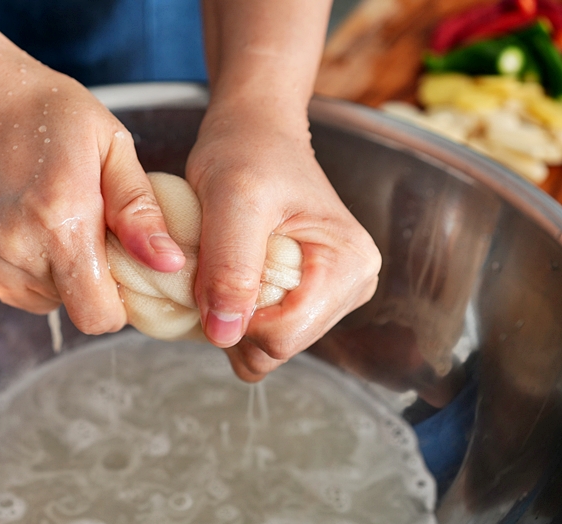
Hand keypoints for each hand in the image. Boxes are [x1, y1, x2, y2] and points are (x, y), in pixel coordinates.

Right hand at [0, 44, 184, 333]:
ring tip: (49, 222)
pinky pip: (5, 287)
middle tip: (85, 231)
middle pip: (71, 308)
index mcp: (62, 223)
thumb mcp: (110, 144)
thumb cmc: (42, 110)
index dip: (118, 303)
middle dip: (88, 282)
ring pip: (38, 301)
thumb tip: (169, 263)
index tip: (120, 269)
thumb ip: (139, 210)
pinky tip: (17, 222)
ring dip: (53, 276)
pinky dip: (19, 267)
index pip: (98, 316)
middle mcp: (17, 250)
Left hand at [187, 98, 380, 380]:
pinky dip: (234, 312)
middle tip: (216, 262)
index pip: (284, 337)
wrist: (253, 132)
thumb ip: (230, 266)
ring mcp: (330, 296)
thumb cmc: (246, 152)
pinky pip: (261, 334)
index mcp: (349, 266)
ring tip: (223, 262)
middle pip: (278, 348)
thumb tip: (225, 335)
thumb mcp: (231, 198)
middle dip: (234, 318)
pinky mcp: (306, 299)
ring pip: (266, 346)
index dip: (236, 317)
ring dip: (231, 314)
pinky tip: (228, 274)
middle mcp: (352, 287)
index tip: (215, 272)